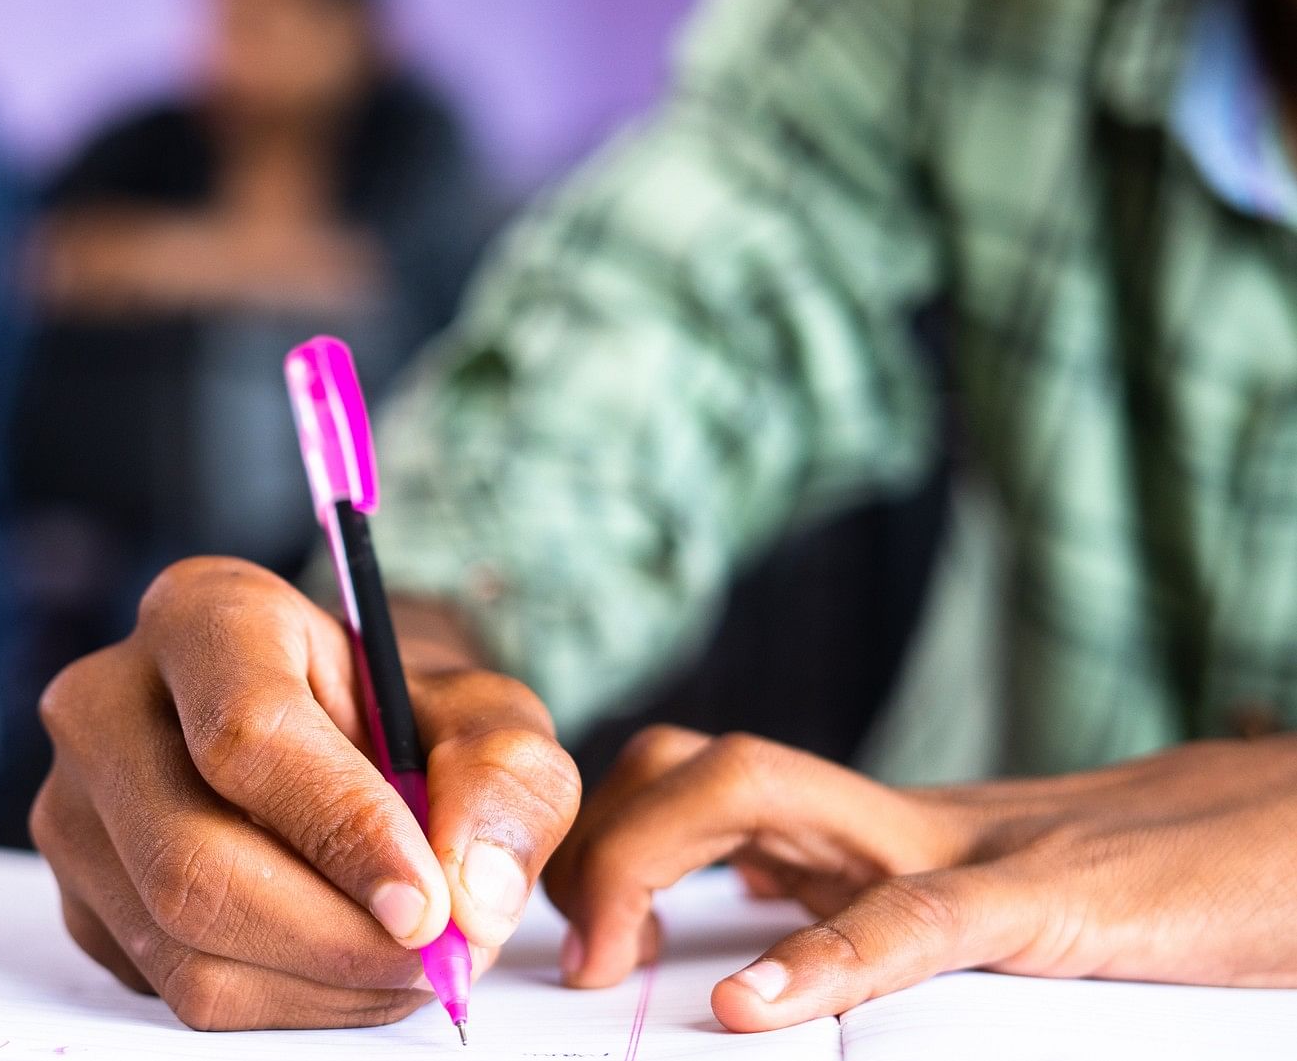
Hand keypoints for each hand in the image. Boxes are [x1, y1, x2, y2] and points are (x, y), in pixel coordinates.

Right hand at [32, 557, 580, 1028]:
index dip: (344, 834)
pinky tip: (342, 963)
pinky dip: (283, 1002)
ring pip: (180, 945)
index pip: (247, 736)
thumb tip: (473, 893)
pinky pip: (172, 990)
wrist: (337, 742)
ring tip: (404, 960)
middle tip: (437, 958)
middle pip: (193, 862)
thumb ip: (504, 779)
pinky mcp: (79, 898)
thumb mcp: (483, 718)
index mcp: (202, 615)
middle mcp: (106, 704)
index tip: (431, 905)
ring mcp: (76, 808)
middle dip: (336, 938)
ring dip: (319, 983)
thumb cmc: (398, 718)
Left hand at [545, 725, 1296, 1031]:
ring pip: (758, 788)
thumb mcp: (962, 913)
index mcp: (863, 832)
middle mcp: (884, 820)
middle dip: (597, 841)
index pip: (689, 785)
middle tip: (565, 954)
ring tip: (608, 958)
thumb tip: (749, 943)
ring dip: (649, 858)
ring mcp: (956, 843)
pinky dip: (823, 960)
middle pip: (691, 767)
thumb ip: (856, 908)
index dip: (598, 838)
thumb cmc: (1126, 896)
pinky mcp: (1042, 899)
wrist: (1289, 845)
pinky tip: (751, 1007)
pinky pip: (910, 917)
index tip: (552, 928)